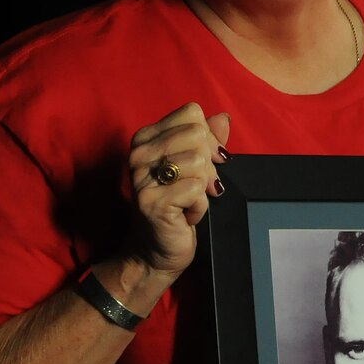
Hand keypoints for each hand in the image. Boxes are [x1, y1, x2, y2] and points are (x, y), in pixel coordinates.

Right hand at [128, 103, 232, 275]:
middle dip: (208, 164)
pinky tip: (185, 215)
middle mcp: (140, 153)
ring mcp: (143, 177)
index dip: (209, 138)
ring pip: (198, 161)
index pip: (192, 114)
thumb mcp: (195, 167)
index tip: (208, 161)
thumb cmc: (177, 206)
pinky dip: (200, 207)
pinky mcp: (153, 201)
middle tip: (198, 186)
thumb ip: (207, 140)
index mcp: (147, 138)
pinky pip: (196, 190)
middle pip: (197, 135)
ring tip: (188, 200)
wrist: (157, 250)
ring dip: (203, 188)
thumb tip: (223, 119)